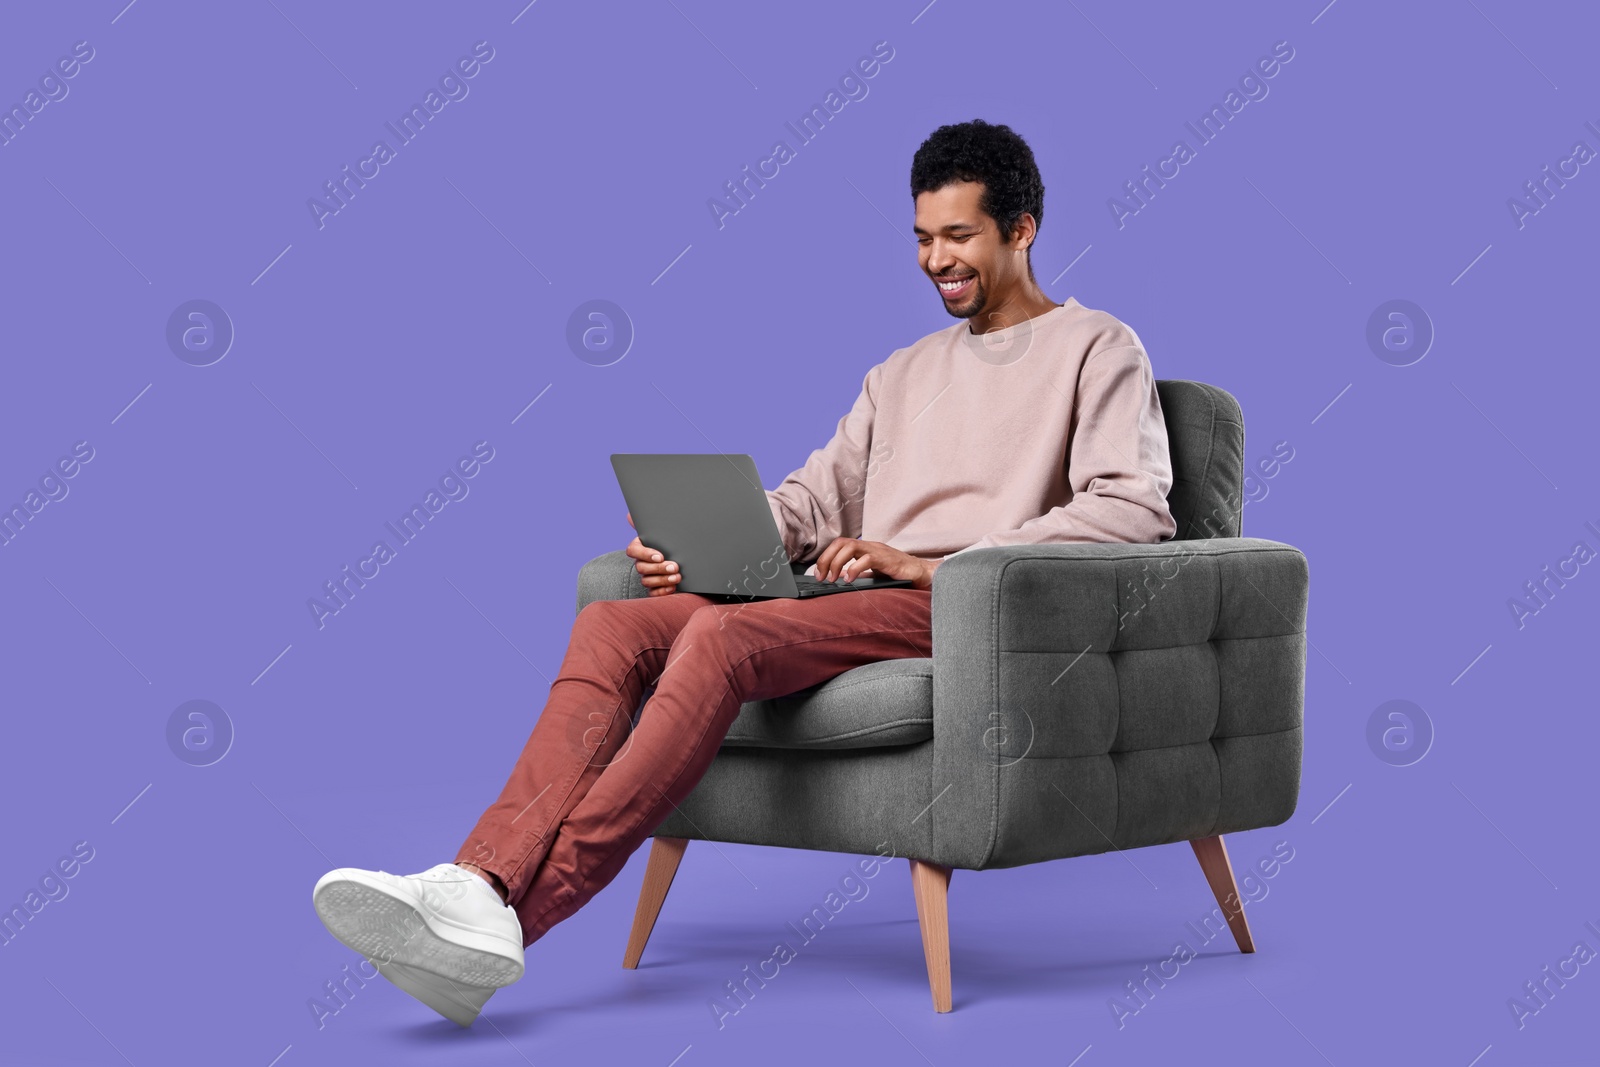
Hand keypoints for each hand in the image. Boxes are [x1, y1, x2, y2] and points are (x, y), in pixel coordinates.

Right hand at [624, 510, 681, 595]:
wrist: (681, 556)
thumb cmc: (668, 541)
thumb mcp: (661, 531)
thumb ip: (648, 523)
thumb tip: (630, 515)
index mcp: (639, 547)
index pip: (633, 551)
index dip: (646, 554)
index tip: (660, 556)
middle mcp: (641, 563)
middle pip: (642, 568)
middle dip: (659, 568)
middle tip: (675, 566)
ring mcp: (646, 576)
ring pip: (647, 581)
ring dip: (663, 580)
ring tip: (677, 577)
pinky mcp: (654, 588)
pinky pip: (653, 593)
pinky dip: (662, 592)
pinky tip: (673, 587)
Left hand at [813, 538, 937, 590]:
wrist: (921, 573)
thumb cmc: (898, 573)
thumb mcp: (873, 573)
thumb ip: (859, 573)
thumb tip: (840, 579)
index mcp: (864, 549)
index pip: (838, 545)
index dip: (825, 557)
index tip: (819, 574)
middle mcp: (869, 546)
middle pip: (840, 543)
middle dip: (826, 559)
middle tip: (821, 577)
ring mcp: (878, 551)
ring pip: (850, 546)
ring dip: (837, 562)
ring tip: (833, 579)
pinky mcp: (887, 559)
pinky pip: (867, 558)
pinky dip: (854, 569)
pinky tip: (849, 580)